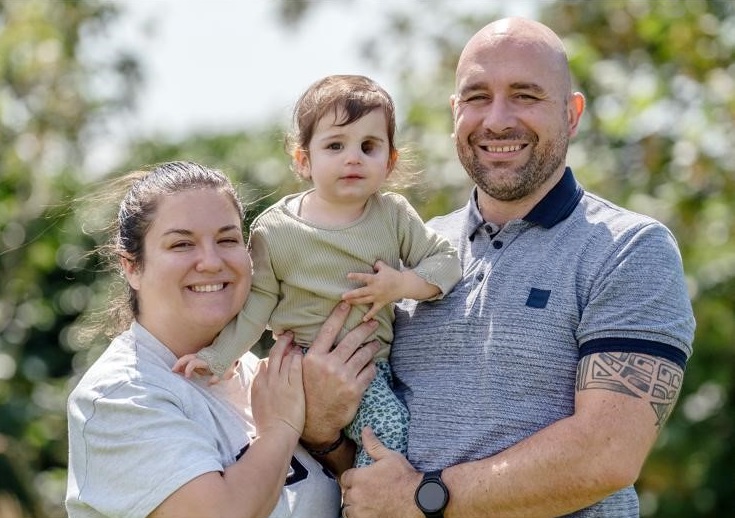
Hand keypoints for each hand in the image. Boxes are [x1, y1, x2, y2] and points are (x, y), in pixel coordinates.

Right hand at [172, 354, 225, 384]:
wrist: (232, 348)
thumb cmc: (228, 361)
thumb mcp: (224, 372)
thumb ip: (216, 378)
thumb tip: (208, 384)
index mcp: (205, 360)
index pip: (192, 363)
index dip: (188, 370)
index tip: (187, 377)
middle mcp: (201, 356)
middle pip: (186, 358)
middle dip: (178, 364)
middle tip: (173, 371)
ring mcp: (201, 354)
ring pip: (188, 357)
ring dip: (181, 363)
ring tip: (176, 371)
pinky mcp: (202, 354)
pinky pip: (191, 357)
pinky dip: (186, 362)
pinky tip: (184, 369)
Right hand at [251, 332, 303, 437]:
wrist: (276, 435)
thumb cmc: (269, 426)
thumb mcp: (258, 405)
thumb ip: (261, 388)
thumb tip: (262, 373)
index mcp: (258, 385)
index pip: (265, 363)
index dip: (273, 355)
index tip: (280, 349)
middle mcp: (268, 380)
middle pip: (275, 354)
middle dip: (282, 343)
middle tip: (288, 335)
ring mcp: (280, 382)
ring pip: (286, 357)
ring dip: (292, 348)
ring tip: (298, 341)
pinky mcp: (293, 386)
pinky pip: (296, 365)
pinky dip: (299, 357)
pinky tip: (304, 353)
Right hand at [300, 302, 378, 447]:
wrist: (316, 422)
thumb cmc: (307, 393)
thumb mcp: (300, 372)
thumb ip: (300, 353)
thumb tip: (290, 336)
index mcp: (313, 358)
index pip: (329, 330)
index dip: (339, 314)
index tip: (347, 303)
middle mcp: (329, 365)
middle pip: (352, 339)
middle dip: (365, 328)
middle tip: (372, 321)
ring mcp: (343, 377)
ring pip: (364, 354)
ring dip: (373, 347)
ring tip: (376, 343)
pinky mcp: (355, 389)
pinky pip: (369, 371)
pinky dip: (372, 366)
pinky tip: (371, 364)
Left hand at [341, 427, 422, 517]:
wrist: (417, 499)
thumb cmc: (404, 477)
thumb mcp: (390, 457)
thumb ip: (373, 445)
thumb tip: (365, 430)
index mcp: (359, 477)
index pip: (345, 478)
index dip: (352, 478)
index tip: (360, 479)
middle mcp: (357, 495)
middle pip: (346, 494)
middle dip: (354, 491)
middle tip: (366, 490)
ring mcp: (361, 511)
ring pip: (348, 509)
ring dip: (354, 505)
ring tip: (365, 502)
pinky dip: (359, 516)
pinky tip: (368, 511)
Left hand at [343, 260, 402, 320]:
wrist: (404, 285)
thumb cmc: (393, 275)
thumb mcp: (385, 267)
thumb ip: (377, 264)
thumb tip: (372, 264)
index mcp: (375, 279)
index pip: (364, 277)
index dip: (356, 276)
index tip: (348, 276)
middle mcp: (375, 289)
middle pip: (361, 292)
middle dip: (352, 294)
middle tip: (342, 296)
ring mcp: (378, 297)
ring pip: (364, 300)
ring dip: (355, 302)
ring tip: (347, 303)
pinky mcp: (381, 303)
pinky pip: (375, 310)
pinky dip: (370, 315)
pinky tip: (364, 319)